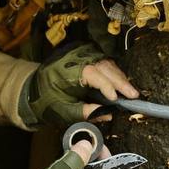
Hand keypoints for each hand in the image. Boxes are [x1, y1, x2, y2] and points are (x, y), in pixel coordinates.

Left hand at [24, 44, 139, 124]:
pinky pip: (105, 64)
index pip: (93, 74)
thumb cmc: (47, 100)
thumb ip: (84, 112)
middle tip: (133, 96)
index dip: (107, 86)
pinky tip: (122, 85)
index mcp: (68, 69)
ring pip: (107, 64)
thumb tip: (107, 114)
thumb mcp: (62, 110)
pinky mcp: (87, 56)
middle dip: (120, 82)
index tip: (116, 99)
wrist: (34, 88)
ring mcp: (82, 54)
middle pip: (104, 67)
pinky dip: (114, 74)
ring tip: (130, 93)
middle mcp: (77, 57)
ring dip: (120, 78)